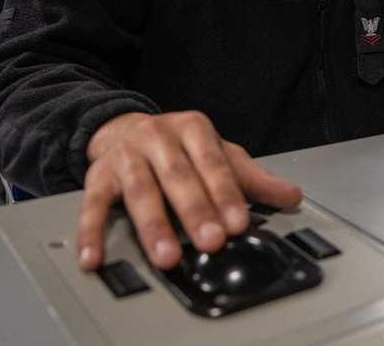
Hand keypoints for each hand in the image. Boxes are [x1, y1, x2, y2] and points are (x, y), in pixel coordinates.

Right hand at [77, 111, 301, 272]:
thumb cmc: (181, 147)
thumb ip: (253, 179)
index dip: (226, 194)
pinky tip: (95, 256)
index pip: (213, 163)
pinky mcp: (97, 176)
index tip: (238, 222)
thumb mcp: (220, 154)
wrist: (125, 127)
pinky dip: (91, 233)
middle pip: (178, 177)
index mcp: (193, 128)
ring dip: (154, 226)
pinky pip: (91, 205)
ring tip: (167, 256)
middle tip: (211, 241)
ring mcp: (126, 156)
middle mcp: (158, 137)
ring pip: (140, 192)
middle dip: (196, 211)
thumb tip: (292, 196)